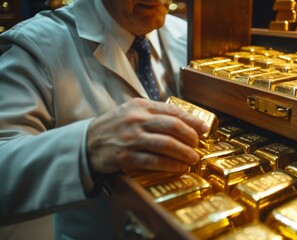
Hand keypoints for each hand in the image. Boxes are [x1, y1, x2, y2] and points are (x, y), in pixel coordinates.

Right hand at [86, 98, 208, 173]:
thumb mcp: (133, 112)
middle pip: (173, 126)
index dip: (192, 120)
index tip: (204, 129)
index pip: (173, 111)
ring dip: (184, 153)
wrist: (87, 142)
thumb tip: (186, 121)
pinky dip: (171, 165)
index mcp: (141, 105)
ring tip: (193, 158)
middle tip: (198, 146)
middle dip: (191, 137)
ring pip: (167, 144)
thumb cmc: (115, 126)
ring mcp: (131, 138)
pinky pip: (155, 161)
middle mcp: (136, 119)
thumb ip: (156, 114)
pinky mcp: (126, 156)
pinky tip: (179, 167)